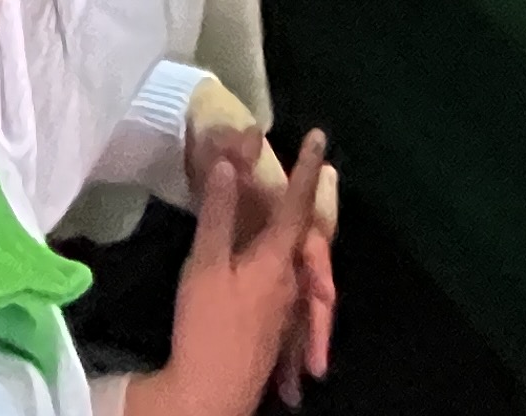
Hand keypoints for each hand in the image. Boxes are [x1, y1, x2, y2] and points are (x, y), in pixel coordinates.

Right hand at [128, 131, 329, 415]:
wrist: (212, 393)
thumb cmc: (208, 325)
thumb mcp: (206, 265)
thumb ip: (219, 215)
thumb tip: (232, 165)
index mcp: (277, 258)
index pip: (296, 202)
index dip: (306, 167)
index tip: (319, 135)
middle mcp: (290, 279)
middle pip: (303, 229)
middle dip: (306, 195)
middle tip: (315, 167)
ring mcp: (285, 306)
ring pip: (294, 255)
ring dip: (292, 225)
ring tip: (286, 205)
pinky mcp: (274, 325)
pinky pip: (285, 277)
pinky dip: (278, 253)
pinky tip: (263, 260)